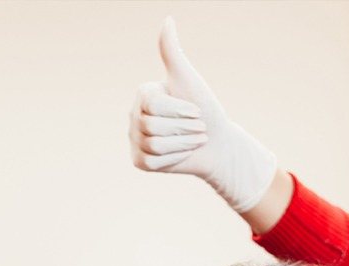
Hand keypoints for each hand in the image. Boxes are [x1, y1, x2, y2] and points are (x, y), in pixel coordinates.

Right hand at [129, 17, 275, 212]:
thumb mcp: (189, 80)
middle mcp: (133, 117)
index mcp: (143, 95)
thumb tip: (167, 20)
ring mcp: (134, 140)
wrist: (216, 143)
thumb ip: (173, 53)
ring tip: (193, 139)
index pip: (152, 105)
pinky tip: (182, 154)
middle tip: (198, 128)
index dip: (179, 110)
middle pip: (152, 126)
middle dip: (183, 128)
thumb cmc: (204, 108)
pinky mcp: (139, 162)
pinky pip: (152, 161)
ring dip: (182, 144)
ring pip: (154, 145)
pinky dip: (174, 159)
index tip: (197, 111)